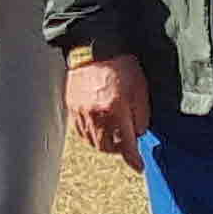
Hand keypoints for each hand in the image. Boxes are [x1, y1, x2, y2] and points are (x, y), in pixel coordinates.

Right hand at [67, 53, 150, 169]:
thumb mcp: (141, 90)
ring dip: (103, 142)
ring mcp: (80, 110)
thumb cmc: (120, 65)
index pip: (125, 145)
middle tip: (124, 143)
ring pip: (90, 140)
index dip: (133, 159)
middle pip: (105, 147)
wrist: (94, 47)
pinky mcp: (71, 104)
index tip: (138, 166)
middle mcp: (95, 114)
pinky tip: (97, 126)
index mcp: (115, 111)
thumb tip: (137, 132)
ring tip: (111, 134)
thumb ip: (141, 116)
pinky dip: (89, 133)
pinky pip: (79, 129)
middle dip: (117, 149)